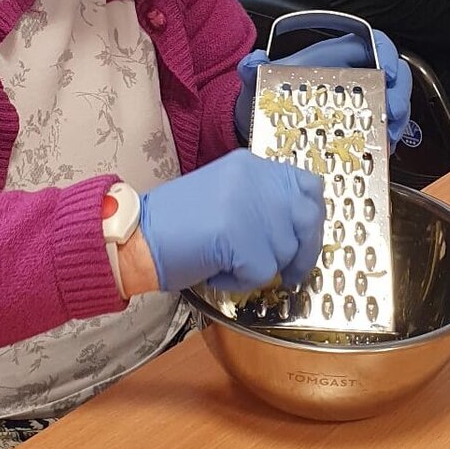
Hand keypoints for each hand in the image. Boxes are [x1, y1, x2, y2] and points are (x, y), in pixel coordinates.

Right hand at [138, 149, 325, 294]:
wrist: (137, 236)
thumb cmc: (177, 225)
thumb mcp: (227, 196)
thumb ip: (262, 202)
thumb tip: (300, 231)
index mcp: (251, 165)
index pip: (309, 185)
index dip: (313, 219)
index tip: (305, 242)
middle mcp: (254, 177)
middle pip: (306, 219)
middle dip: (303, 253)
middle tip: (291, 274)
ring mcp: (247, 204)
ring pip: (285, 251)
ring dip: (262, 268)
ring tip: (229, 263)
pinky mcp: (238, 235)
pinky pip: (262, 273)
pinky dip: (242, 283)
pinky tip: (217, 272)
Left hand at [234, 30, 412, 148]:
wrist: (256, 122)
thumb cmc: (262, 96)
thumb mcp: (257, 81)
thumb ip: (253, 69)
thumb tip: (252, 62)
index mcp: (332, 56)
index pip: (370, 42)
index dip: (385, 52)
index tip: (389, 73)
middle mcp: (350, 75)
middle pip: (392, 73)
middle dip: (401, 92)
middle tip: (394, 113)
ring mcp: (357, 100)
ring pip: (393, 99)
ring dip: (398, 118)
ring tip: (391, 137)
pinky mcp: (358, 123)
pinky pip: (382, 125)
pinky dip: (388, 136)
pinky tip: (383, 149)